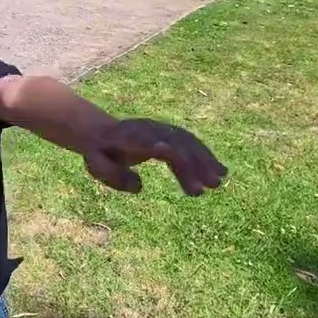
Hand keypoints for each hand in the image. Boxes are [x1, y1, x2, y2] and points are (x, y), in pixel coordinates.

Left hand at [84, 118, 226, 194]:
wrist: (100, 132)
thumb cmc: (99, 153)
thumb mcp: (98, 166)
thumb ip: (115, 176)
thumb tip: (140, 187)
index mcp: (129, 136)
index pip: (148, 140)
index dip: (161, 147)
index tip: (173, 154)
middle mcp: (150, 130)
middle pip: (175, 144)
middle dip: (194, 164)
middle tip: (210, 185)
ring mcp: (161, 130)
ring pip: (188, 143)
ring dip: (205, 161)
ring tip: (220, 181)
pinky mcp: (170, 134)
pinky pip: (190, 145)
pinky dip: (205, 157)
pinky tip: (218, 171)